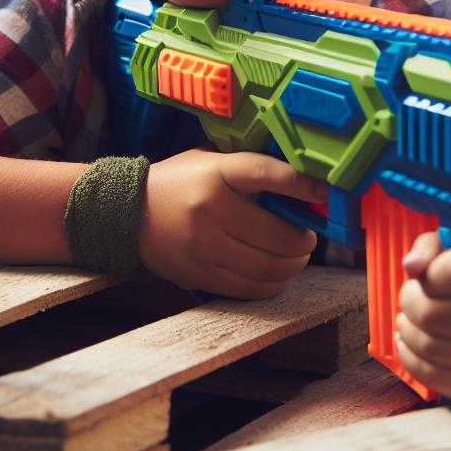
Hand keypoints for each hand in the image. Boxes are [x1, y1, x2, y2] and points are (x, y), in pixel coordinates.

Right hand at [139, 147, 322, 297]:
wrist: (127, 216)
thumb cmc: (179, 183)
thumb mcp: (210, 161)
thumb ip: (248, 167)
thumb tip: (301, 180)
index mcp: (215, 173)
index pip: (266, 174)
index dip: (301, 184)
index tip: (324, 191)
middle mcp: (211, 211)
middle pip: (276, 235)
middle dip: (304, 240)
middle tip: (308, 237)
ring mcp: (205, 248)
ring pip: (268, 267)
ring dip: (294, 264)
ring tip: (297, 255)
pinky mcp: (200, 275)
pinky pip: (250, 288)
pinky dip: (274, 284)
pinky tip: (279, 274)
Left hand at [395, 232, 450, 406]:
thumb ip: (432, 247)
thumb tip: (412, 266)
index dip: (431, 273)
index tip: (429, 274)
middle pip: (434, 314)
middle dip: (409, 301)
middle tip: (410, 296)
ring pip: (430, 347)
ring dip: (407, 330)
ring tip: (409, 320)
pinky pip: (435, 377)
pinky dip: (410, 358)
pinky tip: (410, 343)